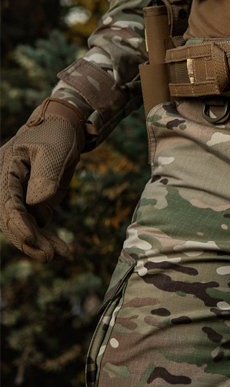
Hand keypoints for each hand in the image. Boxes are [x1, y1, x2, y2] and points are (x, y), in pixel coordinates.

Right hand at [0, 99, 84, 261]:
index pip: (6, 202)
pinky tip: (67, 252)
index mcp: (4, 171)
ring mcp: (19, 199)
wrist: (65, 131)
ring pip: (25, 227)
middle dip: (29, 240)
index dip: (17, 222)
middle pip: (12, 220)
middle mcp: (6, 188)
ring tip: (62, 255)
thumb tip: (36, 203)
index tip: (30, 238)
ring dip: (41, 244)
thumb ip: (45, 174)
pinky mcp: (33, 206)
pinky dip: (50, 239)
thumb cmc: (57, 136)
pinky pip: (38, 226)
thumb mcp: (54, 151)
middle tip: (50, 255)